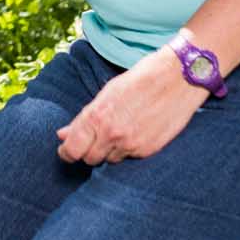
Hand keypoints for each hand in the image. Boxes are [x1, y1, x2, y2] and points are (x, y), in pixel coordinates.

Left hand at [55, 47, 208, 164]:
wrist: (177, 79)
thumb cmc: (139, 80)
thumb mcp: (106, 94)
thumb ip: (83, 119)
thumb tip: (62, 135)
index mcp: (97, 116)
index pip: (72, 149)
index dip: (67, 152)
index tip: (67, 151)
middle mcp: (111, 134)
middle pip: (89, 158)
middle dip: (89, 150)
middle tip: (96, 138)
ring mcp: (131, 144)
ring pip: (110, 160)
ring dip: (110, 150)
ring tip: (120, 130)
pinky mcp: (148, 151)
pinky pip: (130, 158)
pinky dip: (129, 149)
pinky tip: (136, 132)